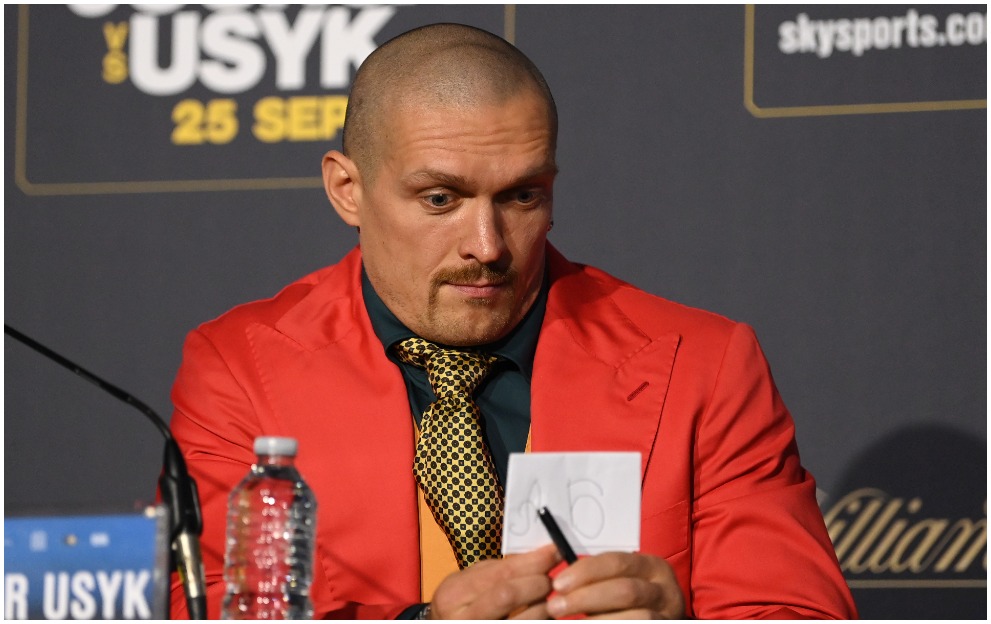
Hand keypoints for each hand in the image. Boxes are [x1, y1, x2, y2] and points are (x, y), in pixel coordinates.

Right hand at [429, 544, 559, 618]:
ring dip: (543, 606)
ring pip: (522, 620)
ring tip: (550, 598)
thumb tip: (538, 555)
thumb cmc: (460, 605)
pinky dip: (539, 620)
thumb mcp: (468, 583)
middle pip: (508, 595)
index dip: (532, 561)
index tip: (554, 551)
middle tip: (552, 578)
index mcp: (454, 593)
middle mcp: (462, 617)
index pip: (500, 573)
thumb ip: (498, 570)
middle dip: (537, 583)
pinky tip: (543, 613)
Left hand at [546, 552, 684, 618]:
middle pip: (624, 591)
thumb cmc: (629, 597)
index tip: (558, 583)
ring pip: (634, 617)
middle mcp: (664, 589)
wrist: (659, 617)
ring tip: (574, 622)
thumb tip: (561, 579)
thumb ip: (599, 575)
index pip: (617, 562)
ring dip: (597, 620)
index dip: (585, 572)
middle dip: (585, 598)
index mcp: (652, 566)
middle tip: (556, 606)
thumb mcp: (622, 579)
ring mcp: (667, 613)